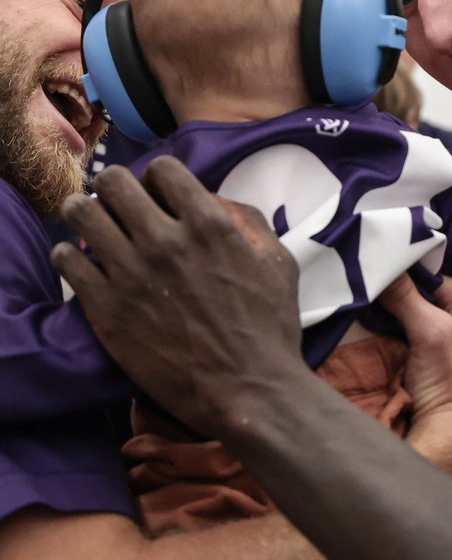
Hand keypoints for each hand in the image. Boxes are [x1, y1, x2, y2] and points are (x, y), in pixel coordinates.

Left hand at [51, 158, 305, 435]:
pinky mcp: (106, 308)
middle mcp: (166, 240)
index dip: (157, 178)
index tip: (157, 196)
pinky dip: (70, 255)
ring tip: (93, 227)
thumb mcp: (278, 262)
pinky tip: (84, 264)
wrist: (248, 390)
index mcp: (209, 225)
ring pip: (82, 212)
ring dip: (86, 213)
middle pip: (114, 181)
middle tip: (120, 207)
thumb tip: (215, 201)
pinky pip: (66, 259)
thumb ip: (248, 221)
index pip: (162, 169)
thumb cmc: (269, 328)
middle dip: (116, 188)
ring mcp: (131, 273)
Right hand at [377, 273, 451, 482]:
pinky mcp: (438, 362)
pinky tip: (378, 329)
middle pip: (423, 294)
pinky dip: (397, 332)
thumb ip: (405, 295)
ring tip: (366, 303)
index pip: (433, 274)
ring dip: (394, 314)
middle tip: (367, 284)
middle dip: (397, 293)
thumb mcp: (429, 330)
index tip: (376, 268)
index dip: (405, 271)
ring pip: (416, 315)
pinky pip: (413, 335)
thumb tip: (381, 259)